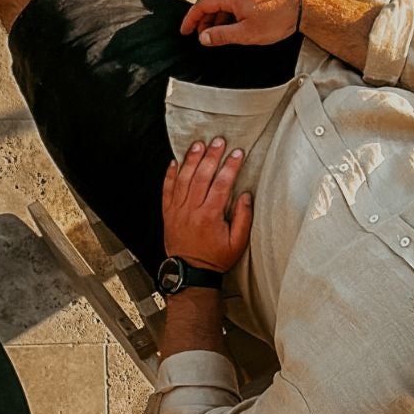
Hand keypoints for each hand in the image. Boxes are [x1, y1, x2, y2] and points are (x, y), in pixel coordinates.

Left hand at [162, 138, 252, 271]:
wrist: (190, 272)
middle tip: (219, 141)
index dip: (230, 166)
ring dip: (191, 159)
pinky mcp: (168, 213)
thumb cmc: (216, 258)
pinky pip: (167, 189)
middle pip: (201, 176)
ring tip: (199, 144)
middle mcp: (192, 210)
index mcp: (210, 216)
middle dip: (211, 156)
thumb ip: (243, 218)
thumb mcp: (238, 243)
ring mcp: (177, 210)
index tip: (238, 153)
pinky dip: (170, 174)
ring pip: (183, 179)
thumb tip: (246, 195)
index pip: (221, 184)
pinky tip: (175, 161)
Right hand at [180, 0, 301, 47]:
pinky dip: (227, 13)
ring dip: (215, 17)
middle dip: (202, 19)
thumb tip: (204, 37)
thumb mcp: (246, 33)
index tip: (185, 29)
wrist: (302, 8)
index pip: (202, 5)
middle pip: (210, 1)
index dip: (191, 19)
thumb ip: (221, 35)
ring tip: (216, 33)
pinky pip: (234, 1)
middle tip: (199, 34)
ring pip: (223, 1)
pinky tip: (232, 25)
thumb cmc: (279, 18)